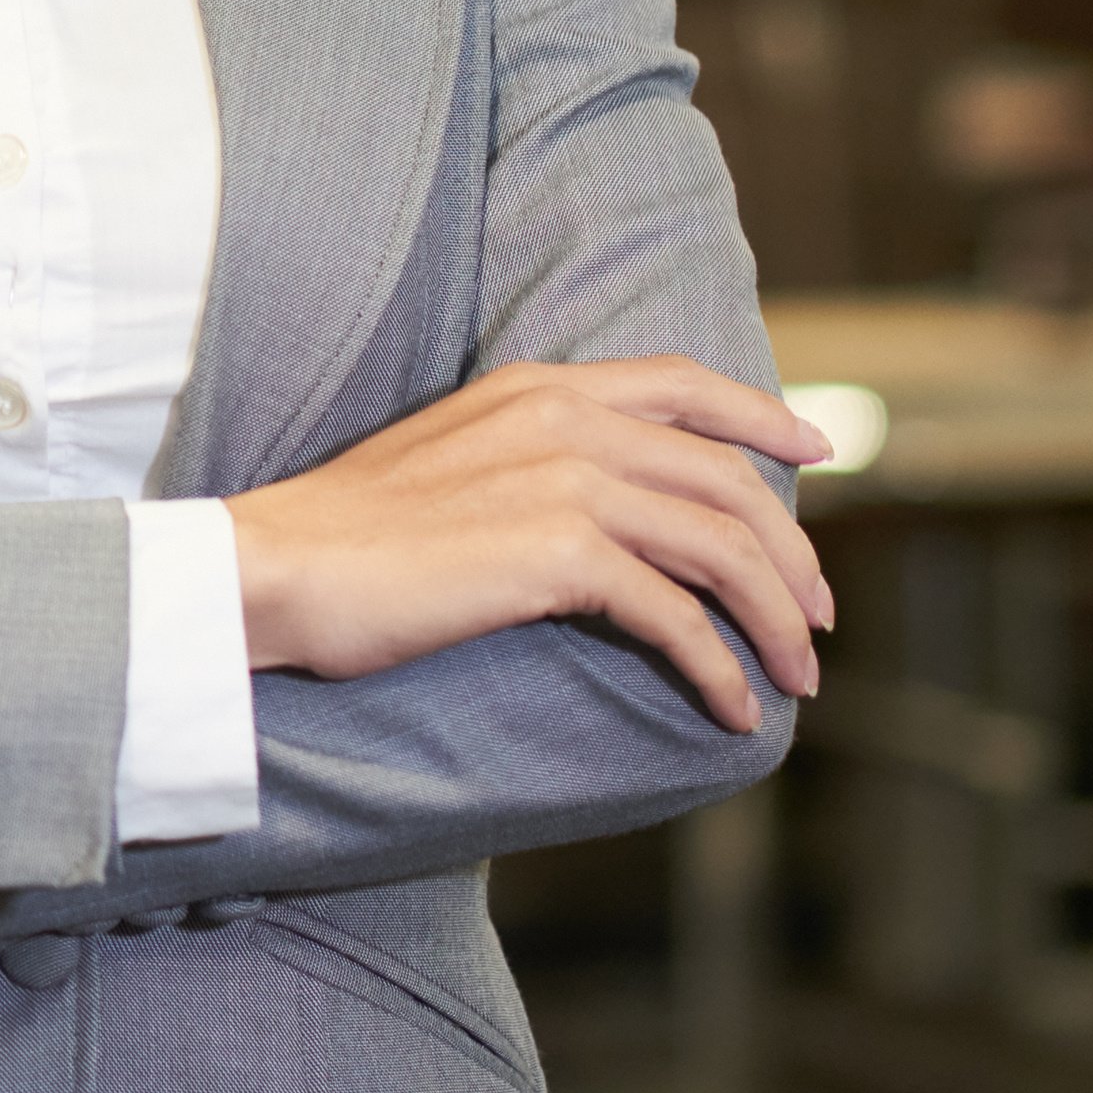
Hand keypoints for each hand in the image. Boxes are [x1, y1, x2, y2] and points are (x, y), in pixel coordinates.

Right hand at [225, 358, 835, 733]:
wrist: (274, 568)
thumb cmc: (343, 537)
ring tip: (795, 677)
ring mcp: (565, 480)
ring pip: (723, 546)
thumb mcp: (449, 462)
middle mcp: (562, 416)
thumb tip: (600, 517)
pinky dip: (719, 669)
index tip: (817, 450)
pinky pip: (678, 615)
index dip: (763, 416)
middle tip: (817, 618)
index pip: (683, 383)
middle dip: (792, 554)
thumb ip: (528, 462)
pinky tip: (730, 710)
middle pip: (727, 477)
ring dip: (775, 620)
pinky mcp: (558, 553)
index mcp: (535, 386)